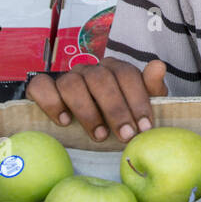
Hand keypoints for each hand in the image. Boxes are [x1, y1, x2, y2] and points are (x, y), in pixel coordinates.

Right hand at [26, 58, 167, 141]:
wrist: (86, 126)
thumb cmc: (117, 115)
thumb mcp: (139, 105)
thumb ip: (150, 87)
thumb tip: (159, 65)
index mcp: (114, 69)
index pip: (126, 74)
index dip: (137, 100)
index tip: (145, 127)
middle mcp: (90, 69)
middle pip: (100, 79)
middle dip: (115, 109)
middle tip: (125, 135)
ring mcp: (66, 77)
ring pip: (71, 83)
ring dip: (86, 111)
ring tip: (98, 135)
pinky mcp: (43, 88)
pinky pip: (41, 86)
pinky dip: (51, 102)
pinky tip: (64, 121)